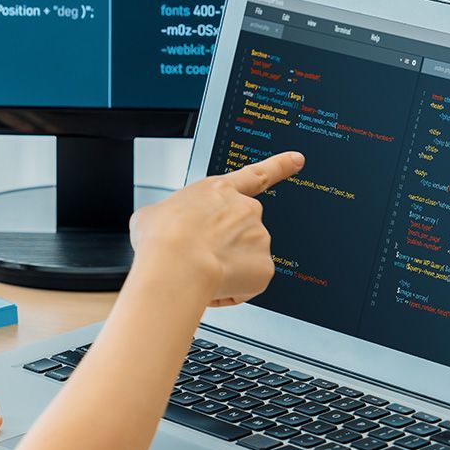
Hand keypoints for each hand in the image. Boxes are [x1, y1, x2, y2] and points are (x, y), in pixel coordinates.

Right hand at [129, 151, 304, 306]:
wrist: (177, 264)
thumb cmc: (163, 237)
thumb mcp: (151, 214)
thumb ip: (167, 216)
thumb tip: (161, 228)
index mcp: (219, 191)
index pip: (257, 174)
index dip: (280, 165)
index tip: (297, 159)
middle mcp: (246, 210)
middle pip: (240, 230)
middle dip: (223, 245)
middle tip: (197, 255)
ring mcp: (259, 238)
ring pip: (242, 260)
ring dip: (223, 268)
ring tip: (197, 271)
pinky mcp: (264, 268)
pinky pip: (246, 284)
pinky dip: (229, 290)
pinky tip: (209, 286)